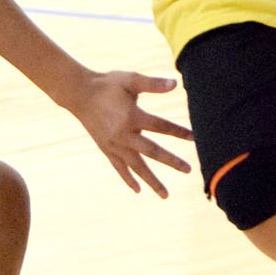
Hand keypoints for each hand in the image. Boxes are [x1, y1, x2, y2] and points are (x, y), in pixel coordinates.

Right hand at [70, 71, 192, 196]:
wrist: (80, 93)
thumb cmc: (107, 84)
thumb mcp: (130, 79)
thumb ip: (152, 83)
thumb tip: (175, 84)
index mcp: (132, 116)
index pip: (161, 126)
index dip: (179, 131)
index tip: (195, 138)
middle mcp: (124, 134)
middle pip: (152, 151)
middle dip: (171, 161)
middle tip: (188, 170)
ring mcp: (114, 144)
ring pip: (136, 166)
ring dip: (152, 180)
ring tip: (165, 195)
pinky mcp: (106, 149)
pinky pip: (119, 167)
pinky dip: (128, 179)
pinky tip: (138, 190)